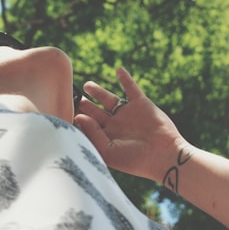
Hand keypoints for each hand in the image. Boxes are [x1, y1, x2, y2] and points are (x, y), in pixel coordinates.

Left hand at [73, 67, 189, 182]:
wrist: (163, 155)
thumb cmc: (134, 159)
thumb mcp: (108, 150)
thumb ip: (92, 133)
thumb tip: (79, 117)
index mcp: (106, 137)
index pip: (88, 125)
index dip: (78, 118)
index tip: (65, 111)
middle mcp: (116, 125)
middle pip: (96, 111)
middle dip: (84, 104)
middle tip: (72, 96)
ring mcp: (128, 114)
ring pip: (110, 99)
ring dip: (98, 91)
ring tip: (86, 85)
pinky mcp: (141, 104)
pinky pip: (131, 88)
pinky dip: (125, 78)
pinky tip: (118, 70)